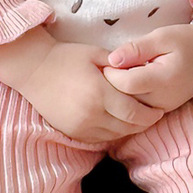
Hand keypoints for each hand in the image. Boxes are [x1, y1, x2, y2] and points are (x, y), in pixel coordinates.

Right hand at [0, 26, 162, 147]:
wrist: (33, 69)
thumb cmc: (66, 57)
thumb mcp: (96, 54)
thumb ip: (121, 66)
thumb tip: (144, 73)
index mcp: (100, 93)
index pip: (135, 113)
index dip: (151, 115)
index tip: (160, 110)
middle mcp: (91, 114)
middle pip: (128, 128)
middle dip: (143, 123)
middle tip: (153, 116)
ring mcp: (80, 126)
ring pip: (114, 136)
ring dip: (128, 129)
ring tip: (136, 119)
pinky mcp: (71, 132)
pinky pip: (99, 139)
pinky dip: (111, 133)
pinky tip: (116, 122)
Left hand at [102, 7, 192, 113]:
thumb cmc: (188, 41)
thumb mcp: (162, 37)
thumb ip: (137, 48)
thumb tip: (112, 59)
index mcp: (164, 80)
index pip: (126, 84)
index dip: (111, 73)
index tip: (105, 60)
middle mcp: (163, 100)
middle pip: (125, 100)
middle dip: (110, 86)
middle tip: (102, 69)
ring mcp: (163, 108)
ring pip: (129, 108)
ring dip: (118, 93)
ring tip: (112, 75)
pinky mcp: (163, 110)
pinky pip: (137, 109)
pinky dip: (128, 98)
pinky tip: (124, 83)